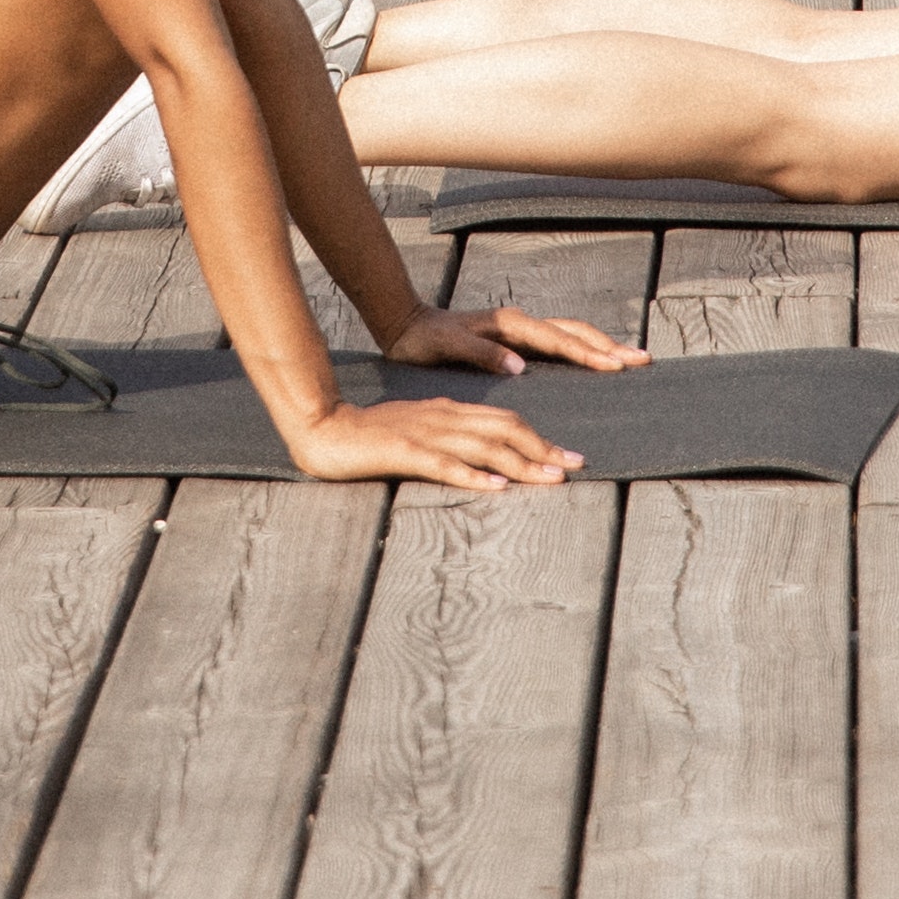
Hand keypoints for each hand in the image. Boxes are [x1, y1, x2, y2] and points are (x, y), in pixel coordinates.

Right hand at [287, 394, 590, 491]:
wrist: (324, 426)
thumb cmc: (370, 436)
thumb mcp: (419, 433)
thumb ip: (450, 440)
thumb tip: (487, 461)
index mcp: (448, 411)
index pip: (504, 420)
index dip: (539, 438)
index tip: (567, 458)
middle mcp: (443, 417)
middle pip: (504, 429)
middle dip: (542, 448)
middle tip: (575, 466)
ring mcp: (424, 434)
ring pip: (483, 446)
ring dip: (521, 463)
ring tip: (551, 478)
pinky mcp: (403, 451)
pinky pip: (444, 464)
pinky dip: (473, 475)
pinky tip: (496, 487)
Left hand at [382, 304, 652, 379]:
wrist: (406, 325)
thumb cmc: (424, 341)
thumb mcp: (447, 348)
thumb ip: (482, 355)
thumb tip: (520, 367)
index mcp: (509, 326)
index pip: (558, 341)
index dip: (587, 354)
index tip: (615, 366)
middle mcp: (519, 324)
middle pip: (574, 332)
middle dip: (608, 346)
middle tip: (642, 359)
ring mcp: (520, 331)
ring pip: (569, 334)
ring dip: (600, 345)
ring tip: (629, 358)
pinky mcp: (515, 340)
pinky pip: (557, 342)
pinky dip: (581, 349)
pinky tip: (592, 360)